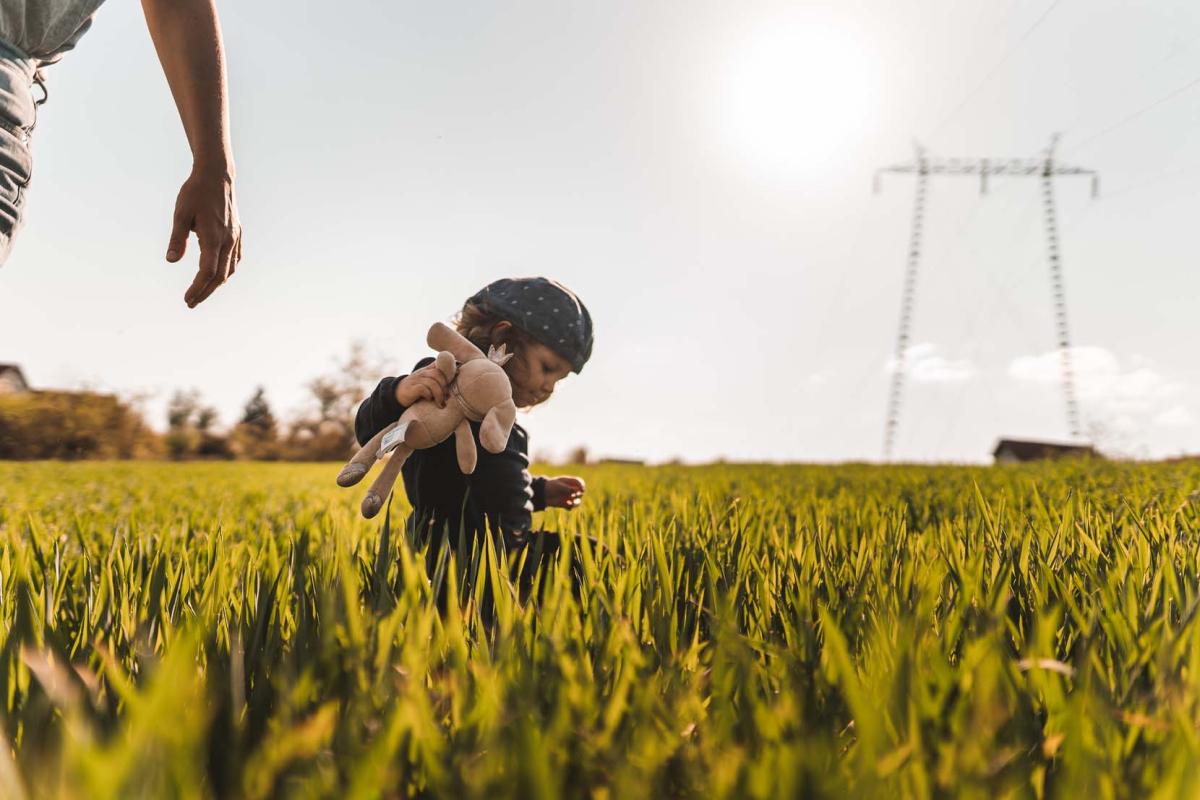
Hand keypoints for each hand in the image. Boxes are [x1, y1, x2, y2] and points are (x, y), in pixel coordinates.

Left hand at [166, 166, 241, 307]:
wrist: (217, 176)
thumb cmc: (195, 192)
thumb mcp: (181, 214)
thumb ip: (177, 238)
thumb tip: (171, 260)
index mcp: (213, 236)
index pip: (207, 271)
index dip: (197, 288)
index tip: (187, 299)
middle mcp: (228, 240)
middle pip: (220, 275)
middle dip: (205, 291)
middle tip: (190, 303)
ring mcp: (235, 237)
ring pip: (229, 269)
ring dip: (216, 284)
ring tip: (202, 292)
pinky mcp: (237, 234)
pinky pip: (235, 259)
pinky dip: (227, 272)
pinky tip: (219, 276)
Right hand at [396, 364, 449, 407]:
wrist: (397, 395)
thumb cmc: (416, 391)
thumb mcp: (427, 383)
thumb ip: (438, 382)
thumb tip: (454, 388)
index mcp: (427, 370)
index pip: (439, 363)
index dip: (449, 368)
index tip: (457, 376)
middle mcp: (422, 372)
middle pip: (438, 374)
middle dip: (445, 386)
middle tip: (447, 398)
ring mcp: (416, 379)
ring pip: (432, 382)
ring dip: (439, 394)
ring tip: (440, 404)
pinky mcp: (411, 388)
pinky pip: (423, 388)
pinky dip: (428, 395)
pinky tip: (429, 399)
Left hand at [544, 476, 584, 508]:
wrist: (542, 493)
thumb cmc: (550, 486)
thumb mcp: (558, 486)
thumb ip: (567, 488)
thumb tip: (576, 491)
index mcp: (569, 482)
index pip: (579, 482)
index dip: (582, 485)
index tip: (582, 489)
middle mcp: (570, 489)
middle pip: (580, 492)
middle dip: (579, 494)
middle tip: (575, 495)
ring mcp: (568, 497)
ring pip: (577, 501)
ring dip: (577, 503)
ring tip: (572, 504)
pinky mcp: (565, 504)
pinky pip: (571, 507)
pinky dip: (570, 507)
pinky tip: (567, 507)